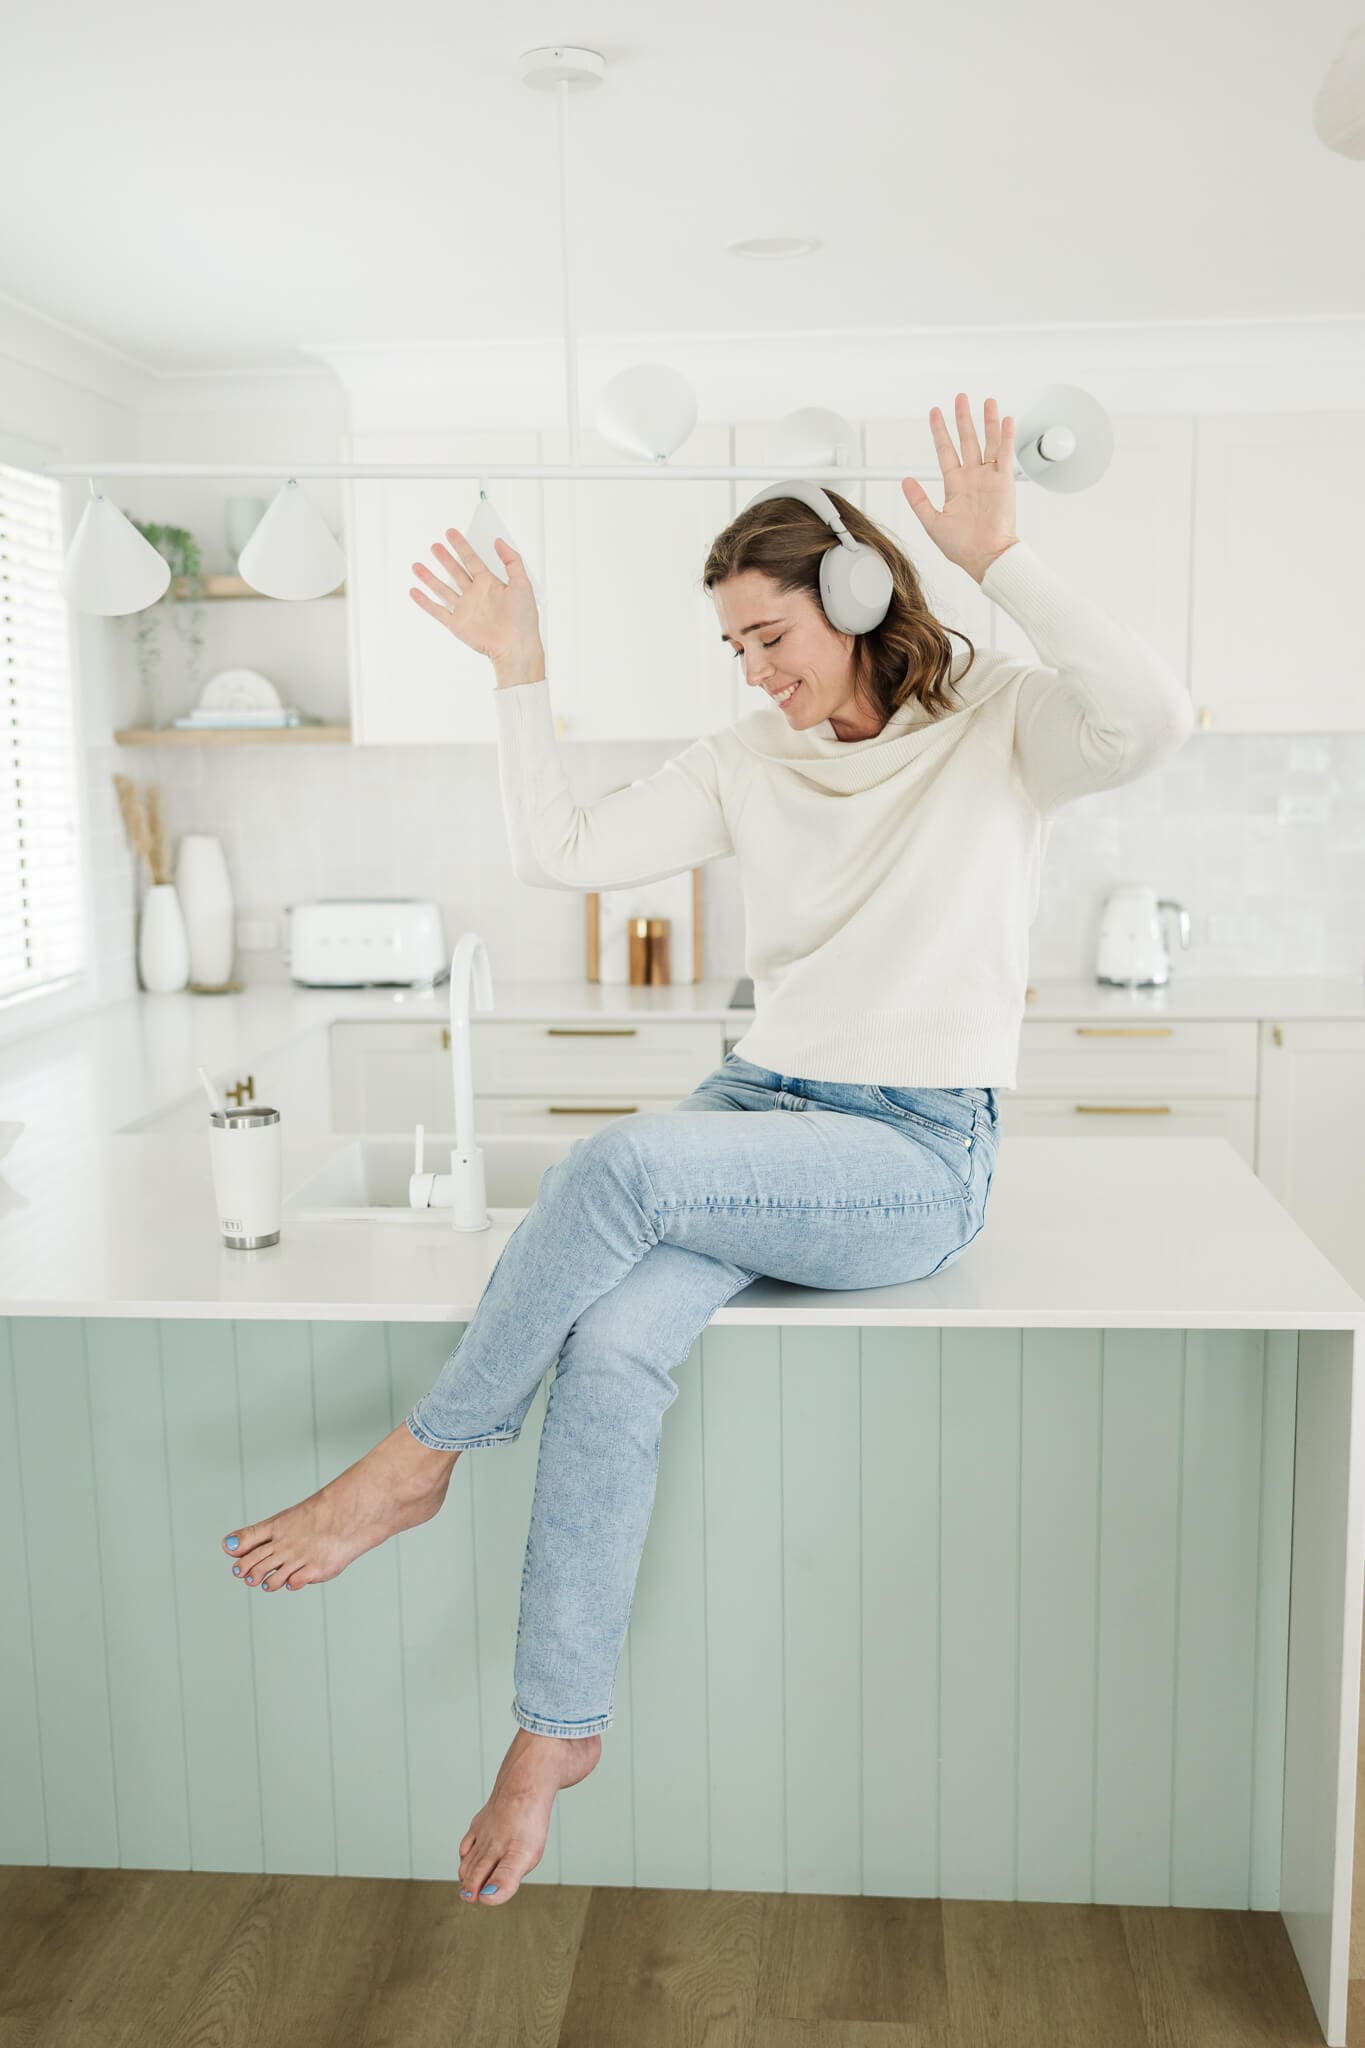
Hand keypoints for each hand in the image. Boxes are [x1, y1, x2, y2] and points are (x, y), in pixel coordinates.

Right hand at [408, 530, 543, 665]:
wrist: (516, 646)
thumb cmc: (523, 619)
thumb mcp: (523, 583)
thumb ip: (512, 561)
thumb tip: (499, 542)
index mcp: (490, 584)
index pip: (472, 560)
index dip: (462, 546)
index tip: (452, 533)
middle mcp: (476, 595)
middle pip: (456, 571)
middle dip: (445, 558)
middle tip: (435, 546)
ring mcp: (465, 609)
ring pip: (442, 589)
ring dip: (429, 577)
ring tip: (418, 566)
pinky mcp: (457, 624)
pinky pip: (437, 611)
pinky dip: (424, 602)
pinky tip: (415, 591)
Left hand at [901, 393, 1019, 583]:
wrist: (986, 557)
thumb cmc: (962, 547)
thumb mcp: (932, 523)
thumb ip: (918, 500)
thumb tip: (904, 481)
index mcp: (955, 486)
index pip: (946, 451)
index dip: (940, 432)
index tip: (935, 413)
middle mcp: (972, 478)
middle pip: (966, 440)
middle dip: (962, 418)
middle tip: (960, 398)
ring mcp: (989, 478)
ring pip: (987, 442)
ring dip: (986, 421)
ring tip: (985, 401)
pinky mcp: (1004, 481)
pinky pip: (1005, 453)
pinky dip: (1006, 436)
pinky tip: (1005, 419)